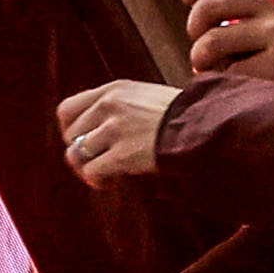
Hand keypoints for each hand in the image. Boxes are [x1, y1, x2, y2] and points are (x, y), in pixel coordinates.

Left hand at [56, 79, 180, 186]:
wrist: (206, 124)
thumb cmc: (182, 115)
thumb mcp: (145, 97)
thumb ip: (117, 106)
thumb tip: (89, 131)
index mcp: (114, 90)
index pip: (67, 109)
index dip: (70, 129)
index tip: (81, 140)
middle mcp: (109, 105)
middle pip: (70, 135)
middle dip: (81, 151)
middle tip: (97, 161)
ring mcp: (114, 129)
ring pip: (77, 155)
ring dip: (88, 168)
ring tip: (105, 173)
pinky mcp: (121, 153)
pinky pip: (91, 172)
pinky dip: (97, 180)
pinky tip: (109, 182)